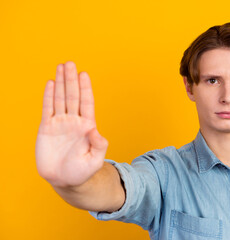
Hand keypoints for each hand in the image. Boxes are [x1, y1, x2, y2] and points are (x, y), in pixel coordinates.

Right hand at [35, 61, 108, 187]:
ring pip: (60, 98)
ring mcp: (60, 123)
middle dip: (71, 80)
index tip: (84, 74)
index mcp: (87, 126)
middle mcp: (74, 121)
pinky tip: (50, 83)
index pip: (86, 102)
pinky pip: (47, 109)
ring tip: (61, 67)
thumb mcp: (95, 160)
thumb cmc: (82, 171)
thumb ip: (99, 145)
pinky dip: (48, 96)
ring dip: (60, 83)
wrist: (64, 180)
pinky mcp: (46, 128)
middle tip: (70, 63)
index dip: (85, 88)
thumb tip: (95, 130)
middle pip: (73, 96)